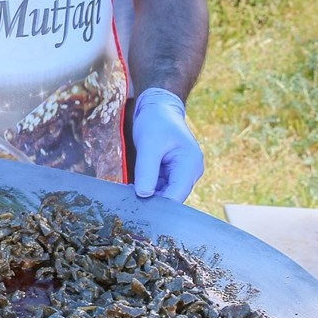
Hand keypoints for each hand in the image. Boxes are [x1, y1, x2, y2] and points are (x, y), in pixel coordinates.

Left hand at [131, 87, 203, 202]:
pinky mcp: (171, 174)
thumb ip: (147, 170)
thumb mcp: (149, 143)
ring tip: (128, 198)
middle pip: (172, 197)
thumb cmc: (156, 121)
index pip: (177, 194)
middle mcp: (189, 172)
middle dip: (152, 202)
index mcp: (190, 164)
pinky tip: (132, 191)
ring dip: (148, 197)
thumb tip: (144, 195)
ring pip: (164, 194)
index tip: (140, 209)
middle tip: (129, 205)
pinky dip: (147, 190)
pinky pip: (160, 188)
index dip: (160, 205)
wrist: (158, 108)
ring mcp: (181, 174)